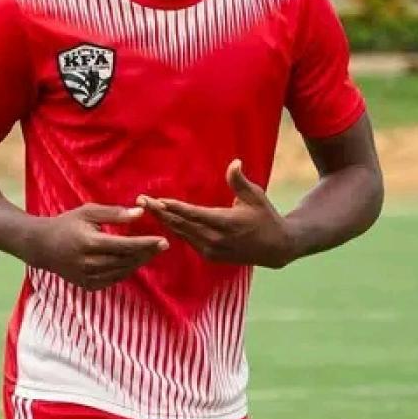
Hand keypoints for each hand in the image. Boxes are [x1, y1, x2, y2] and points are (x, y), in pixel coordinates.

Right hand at [21, 203, 167, 291]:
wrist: (42, 246)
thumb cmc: (67, 224)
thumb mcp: (88, 212)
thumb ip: (114, 213)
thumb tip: (140, 213)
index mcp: (89, 243)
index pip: (125, 245)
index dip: (146, 244)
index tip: (163, 240)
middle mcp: (89, 264)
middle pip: (126, 260)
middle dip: (146, 253)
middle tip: (162, 245)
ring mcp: (87, 277)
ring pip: (122, 272)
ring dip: (138, 262)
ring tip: (150, 252)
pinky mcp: (87, 285)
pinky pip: (113, 279)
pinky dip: (125, 270)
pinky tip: (132, 261)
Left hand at [139, 160, 296, 268]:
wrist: (276, 249)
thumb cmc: (266, 217)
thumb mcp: (256, 196)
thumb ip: (240, 181)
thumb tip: (234, 162)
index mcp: (227, 224)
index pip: (195, 215)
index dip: (176, 208)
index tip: (158, 200)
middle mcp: (216, 239)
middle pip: (182, 224)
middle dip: (160, 212)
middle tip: (141, 200)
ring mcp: (212, 250)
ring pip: (181, 233)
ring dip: (163, 220)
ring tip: (145, 207)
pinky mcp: (210, 256)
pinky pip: (187, 240)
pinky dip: (174, 229)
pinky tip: (161, 219)